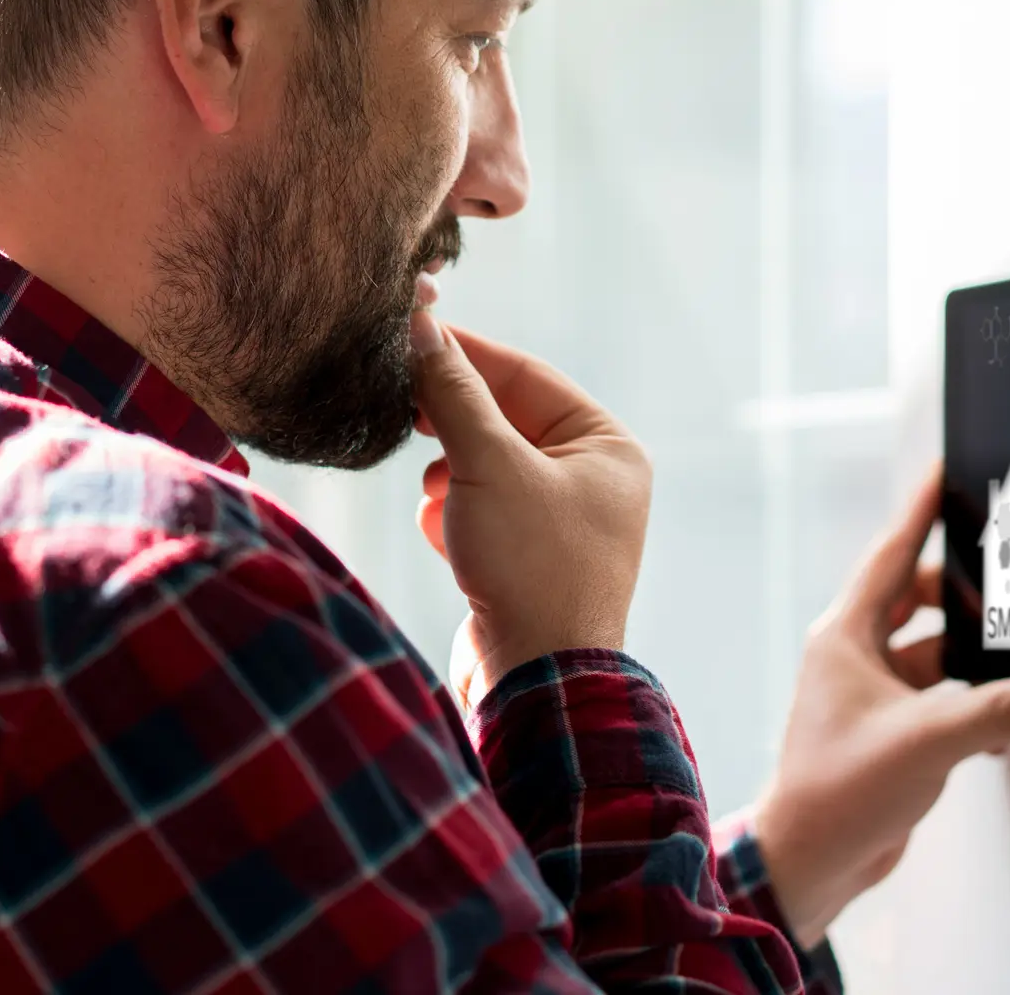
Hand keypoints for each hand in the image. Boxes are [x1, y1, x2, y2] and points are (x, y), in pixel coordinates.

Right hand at [409, 314, 650, 709]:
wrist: (535, 683)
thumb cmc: (531, 567)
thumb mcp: (487, 466)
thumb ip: (452, 394)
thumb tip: (422, 327)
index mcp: (607, 448)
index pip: (526, 375)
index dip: (464, 352)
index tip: (410, 332)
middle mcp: (594, 481)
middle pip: (506, 419)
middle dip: (453, 422)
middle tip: (401, 404)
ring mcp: (563, 523)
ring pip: (487, 466)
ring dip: (450, 473)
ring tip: (437, 493)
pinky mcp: (529, 559)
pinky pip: (483, 511)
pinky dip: (454, 513)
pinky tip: (442, 532)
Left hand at [752, 463, 1009, 946]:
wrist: (813, 858)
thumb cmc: (837, 792)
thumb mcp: (930, 740)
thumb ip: (1001, 712)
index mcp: (845, 635)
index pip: (891, 554)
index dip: (920, 512)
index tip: (944, 472)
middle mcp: (855, 654)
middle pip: (920, 597)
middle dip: (968, 595)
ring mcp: (872, 691)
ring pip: (935, 648)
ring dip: (976, 657)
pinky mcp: (891, 727)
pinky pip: (941, 693)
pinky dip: (973, 698)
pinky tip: (1007, 723)